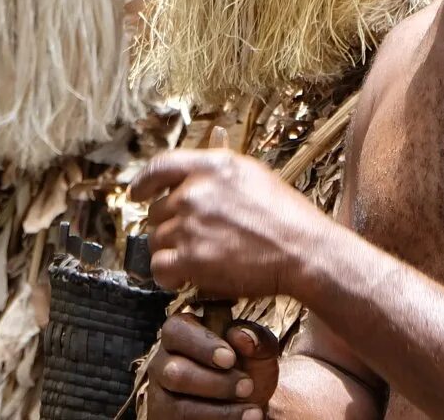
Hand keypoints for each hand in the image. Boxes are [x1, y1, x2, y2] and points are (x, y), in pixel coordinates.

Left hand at [130, 150, 334, 299]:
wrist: (305, 252)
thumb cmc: (286, 218)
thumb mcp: (252, 176)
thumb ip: (215, 174)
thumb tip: (189, 175)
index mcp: (211, 166)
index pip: (160, 166)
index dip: (144, 182)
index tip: (137, 194)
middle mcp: (195, 192)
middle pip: (157, 210)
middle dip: (170, 227)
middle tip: (194, 242)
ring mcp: (190, 225)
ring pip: (157, 240)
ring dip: (172, 252)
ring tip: (198, 261)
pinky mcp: (191, 258)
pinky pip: (160, 267)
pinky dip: (168, 275)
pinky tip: (183, 278)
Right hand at [146, 313, 282, 419]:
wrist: (244, 409)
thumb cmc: (245, 373)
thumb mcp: (259, 354)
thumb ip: (257, 339)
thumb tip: (241, 335)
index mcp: (181, 335)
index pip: (176, 329)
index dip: (202, 344)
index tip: (230, 358)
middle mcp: (164, 363)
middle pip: (174, 371)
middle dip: (216, 382)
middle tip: (247, 386)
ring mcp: (162, 395)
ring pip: (179, 404)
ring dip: (220, 409)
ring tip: (253, 410)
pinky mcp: (166, 419)